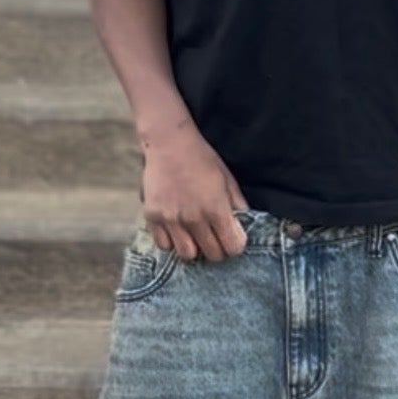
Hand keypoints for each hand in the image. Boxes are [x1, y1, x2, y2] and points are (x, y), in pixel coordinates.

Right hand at [140, 115, 249, 260]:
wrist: (169, 143)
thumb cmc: (202, 158)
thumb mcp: (228, 179)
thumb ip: (237, 205)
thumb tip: (244, 225)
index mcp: (216, 209)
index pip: (232, 247)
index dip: (236, 245)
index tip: (233, 238)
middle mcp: (193, 218)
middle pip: (212, 255)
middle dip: (218, 249)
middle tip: (215, 238)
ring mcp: (171, 219)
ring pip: (187, 254)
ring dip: (194, 248)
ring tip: (195, 236)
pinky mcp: (152, 217)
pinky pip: (164, 245)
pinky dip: (172, 242)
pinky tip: (176, 230)